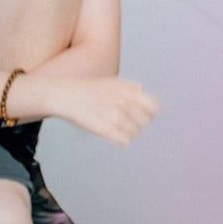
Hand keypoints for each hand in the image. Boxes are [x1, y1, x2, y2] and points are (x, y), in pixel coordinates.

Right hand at [35, 73, 158, 146]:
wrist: (67, 95)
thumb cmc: (90, 89)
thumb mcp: (113, 82)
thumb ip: (130, 87)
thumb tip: (142, 89)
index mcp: (130, 91)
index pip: (154, 108)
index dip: (149, 113)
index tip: (140, 114)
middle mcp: (126, 103)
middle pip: (146, 123)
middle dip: (138, 123)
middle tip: (126, 121)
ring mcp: (116, 117)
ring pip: (135, 133)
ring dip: (127, 132)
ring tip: (115, 126)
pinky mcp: (106, 130)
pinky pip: (126, 141)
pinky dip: (121, 139)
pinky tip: (113, 134)